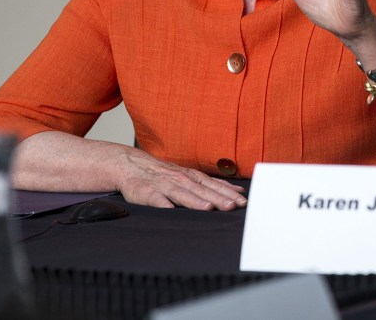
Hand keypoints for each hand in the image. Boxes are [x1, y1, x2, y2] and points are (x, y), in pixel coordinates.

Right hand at [115, 149, 246, 210]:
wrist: (133, 165)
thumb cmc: (166, 175)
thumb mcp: (192, 176)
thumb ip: (213, 184)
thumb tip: (237, 191)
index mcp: (193, 177)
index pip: (215, 186)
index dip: (229, 194)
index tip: (243, 202)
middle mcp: (181, 179)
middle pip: (202, 190)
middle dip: (218, 198)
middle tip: (232, 206)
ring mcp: (164, 185)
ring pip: (182, 194)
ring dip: (194, 201)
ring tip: (207, 208)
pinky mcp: (146, 192)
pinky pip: (155, 199)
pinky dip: (162, 203)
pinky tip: (169, 210)